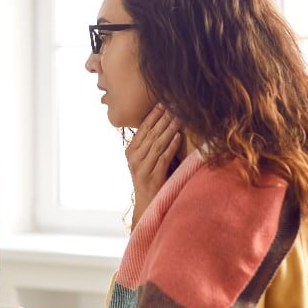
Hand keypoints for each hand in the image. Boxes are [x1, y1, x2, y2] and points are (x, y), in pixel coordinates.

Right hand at [126, 103, 182, 228]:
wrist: (147, 205)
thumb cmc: (150, 179)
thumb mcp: (145, 160)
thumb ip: (149, 144)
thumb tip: (161, 121)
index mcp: (130, 152)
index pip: (142, 129)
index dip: (152, 115)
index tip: (162, 102)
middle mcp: (133, 159)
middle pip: (150, 134)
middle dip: (162, 118)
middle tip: (173, 104)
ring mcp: (142, 169)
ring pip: (157, 144)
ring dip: (168, 129)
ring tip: (178, 117)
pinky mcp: (152, 178)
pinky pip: (163, 159)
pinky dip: (171, 147)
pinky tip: (178, 137)